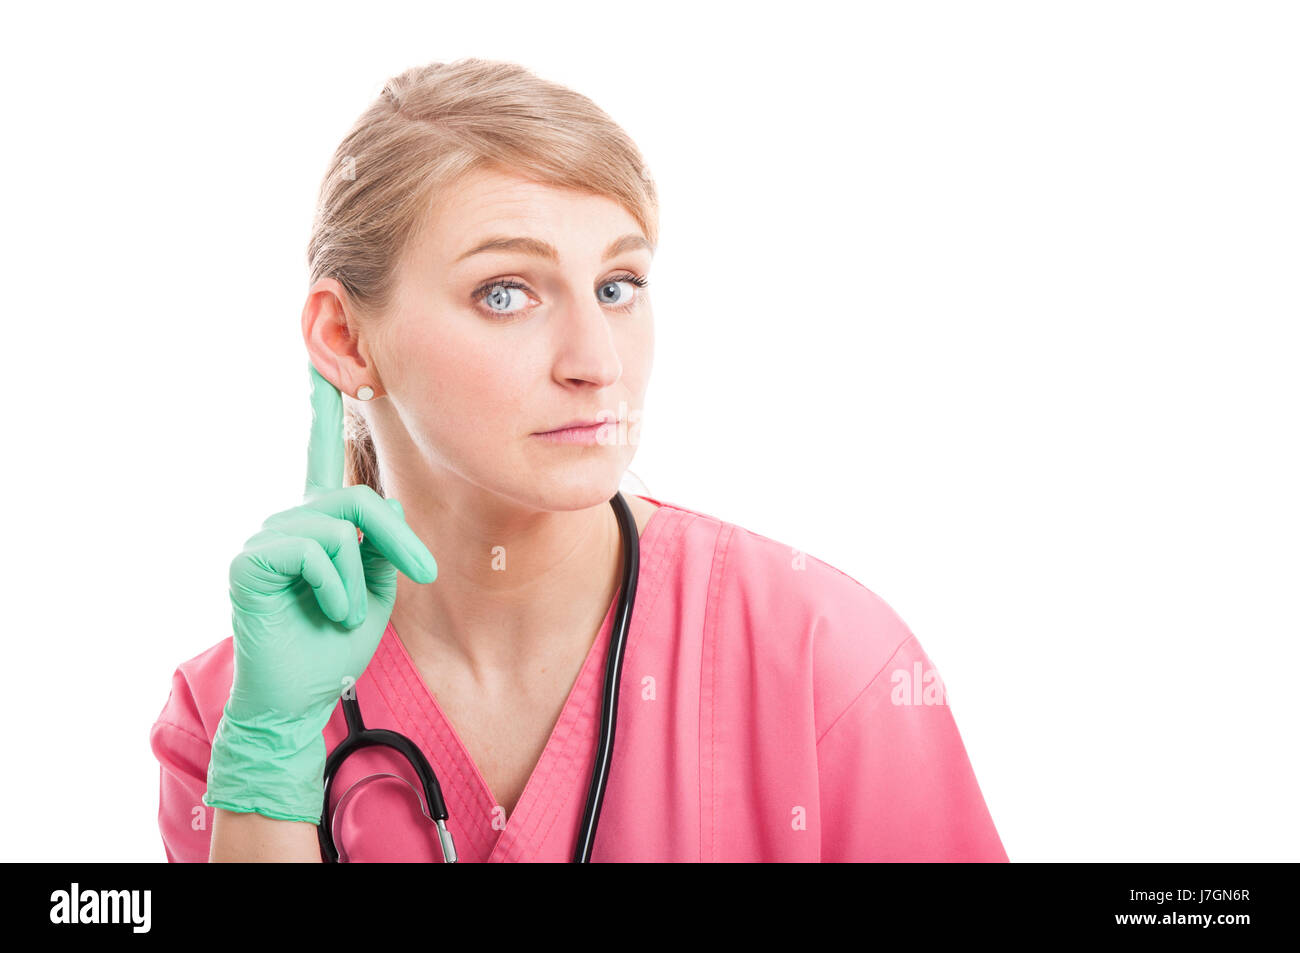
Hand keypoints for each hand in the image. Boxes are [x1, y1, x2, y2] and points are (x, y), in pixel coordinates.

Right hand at [203, 361, 437, 823]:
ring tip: (343, 611)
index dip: (321, 405)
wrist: (303, 696)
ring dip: (360, 581)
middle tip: (421, 575)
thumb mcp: (379, 582)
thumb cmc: (338, 639)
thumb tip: (379, 503)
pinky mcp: (252, 562)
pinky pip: (316, 551)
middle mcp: (293, 519)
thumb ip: (382, 539)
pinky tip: (325, 612)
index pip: (324, 453)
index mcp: (323, 520)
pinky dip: (336, 588)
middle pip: (361, 498)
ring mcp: (269, 538)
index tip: (317, 354)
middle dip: (398, 541)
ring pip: (342, 528)